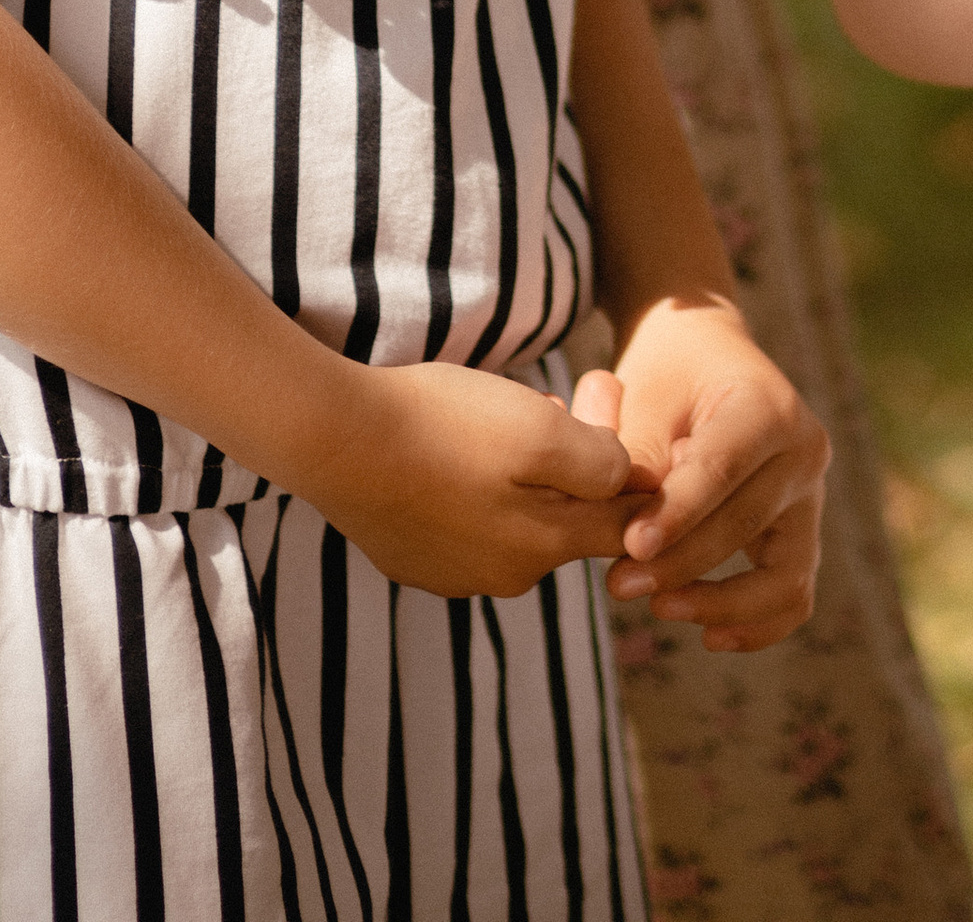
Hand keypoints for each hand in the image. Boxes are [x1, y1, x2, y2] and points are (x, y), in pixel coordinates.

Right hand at [298, 359, 637, 598]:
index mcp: (543, 548)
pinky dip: (478, 486)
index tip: (619, 424)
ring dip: (525, 474)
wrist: (337, 438)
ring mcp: (452, 572)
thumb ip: (600, 465)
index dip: (636, 478)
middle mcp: (503, 576)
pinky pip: (469, 523)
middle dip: (574, 465)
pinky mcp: (413, 557)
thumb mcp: (541, 431)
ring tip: (505, 413)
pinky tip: (457, 444)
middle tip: (558, 397)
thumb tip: (631, 483)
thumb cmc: (445, 427)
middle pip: (566, 520)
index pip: (622, 530)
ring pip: (516, 520)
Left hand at [598, 295, 829, 652]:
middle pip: (744, 524)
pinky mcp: (802, 532)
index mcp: (767, 404)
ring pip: (782, 575)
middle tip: (618, 584)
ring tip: (658, 608)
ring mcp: (809, 496)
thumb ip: (637, 458)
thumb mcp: (643, 395)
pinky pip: (792, 594)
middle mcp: (803, 451)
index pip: (722, 468)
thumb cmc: (666, 373)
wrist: (704, 356)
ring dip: (720, 603)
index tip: (630, 549)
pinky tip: (708, 636)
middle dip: (679, 564)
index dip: (676, 514)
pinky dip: (757, 624)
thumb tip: (634, 536)